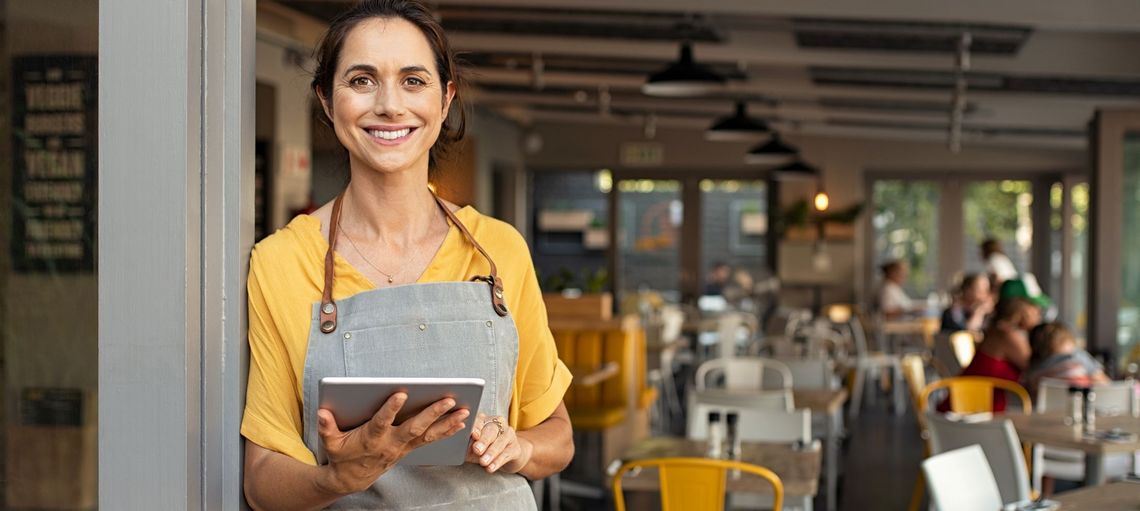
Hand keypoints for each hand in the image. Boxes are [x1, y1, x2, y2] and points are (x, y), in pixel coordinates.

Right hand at [315, 393, 469, 494]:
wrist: (352, 479)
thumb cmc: (341, 455)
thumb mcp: (330, 442)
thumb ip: (327, 427)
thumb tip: (322, 413)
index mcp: (371, 438)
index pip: (382, 422)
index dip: (391, 409)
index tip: (401, 393)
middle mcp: (391, 443)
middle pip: (414, 427)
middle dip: (432, 413)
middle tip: (448, 399)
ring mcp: (402, 447)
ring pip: (428, 434)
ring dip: (447, 423)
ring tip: (464, 411)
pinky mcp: (409, 449)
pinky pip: (431, 440)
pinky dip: (446, 431)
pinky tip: (460, 422)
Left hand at [467, 413, 532, 473]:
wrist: (504, 457)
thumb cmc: (483, 450)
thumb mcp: (471, 447)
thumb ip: (465, 444)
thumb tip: (457, 446)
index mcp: (484, 420)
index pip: (479, 420)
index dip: (476, 427)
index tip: (473, 435)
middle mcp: (498, 424)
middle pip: (491, 430)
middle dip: (484, 441)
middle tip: (477, 450)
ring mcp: (509, 435)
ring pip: (500, 441)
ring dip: (491, 452)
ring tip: (483, 462)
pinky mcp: (516, 447)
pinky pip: (507, 453)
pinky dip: (498, 461)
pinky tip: (491, 468)